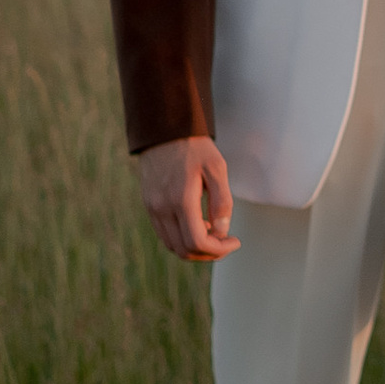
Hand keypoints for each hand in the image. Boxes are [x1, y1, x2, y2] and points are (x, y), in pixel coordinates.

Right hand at [136, 136, 237, 261]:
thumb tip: (222, 231)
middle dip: (209, 252)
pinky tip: (198, 224)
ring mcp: (153, 208)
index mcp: (181, 199)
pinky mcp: (149, 205)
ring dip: (195, 247)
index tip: (235, 241)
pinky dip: (182, 238)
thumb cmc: (194, 148)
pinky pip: (165, 234)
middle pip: (185, 250)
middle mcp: (162, 208)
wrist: (164, 130)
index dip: (219, 249)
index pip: (198, 242)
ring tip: (213, 230)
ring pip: (173, 246)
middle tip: (227, 241)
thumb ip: (222, 201)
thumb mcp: (217, 169)